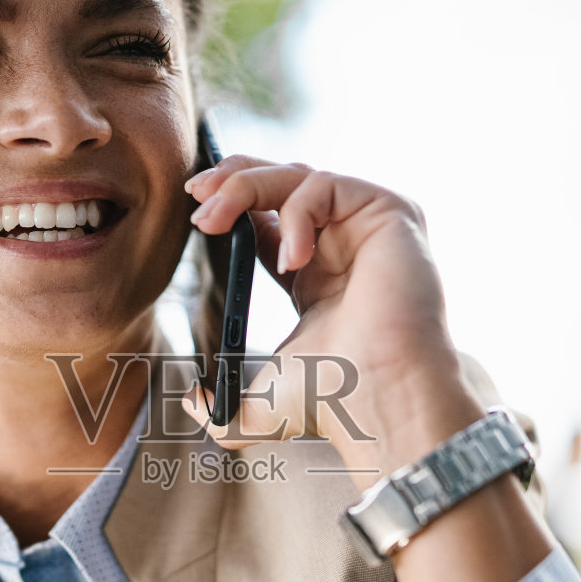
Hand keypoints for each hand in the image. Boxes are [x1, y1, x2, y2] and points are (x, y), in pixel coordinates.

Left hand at [181, 155, 483, 483]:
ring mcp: (368, 225)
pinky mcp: (390, 213)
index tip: (195, 208)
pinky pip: (327, 186)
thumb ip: (218, 406)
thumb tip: (190, 403)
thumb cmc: (333, 400)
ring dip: (246, 186)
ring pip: (299, 175)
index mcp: (317, 274)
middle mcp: (346, 243)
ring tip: (214, 220)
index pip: (270, 215)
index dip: (232, 202)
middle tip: (194, 194)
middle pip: (284, 181)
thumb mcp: (257, 401)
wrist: (376, 398)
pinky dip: (295, 213)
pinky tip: (291, 259)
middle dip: (233, 177)